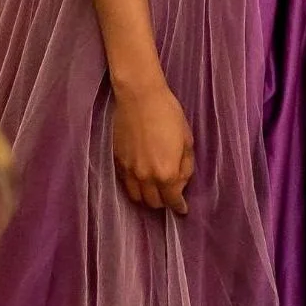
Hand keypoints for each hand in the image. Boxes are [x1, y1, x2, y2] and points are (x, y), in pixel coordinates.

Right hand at [112, 78, 194, 214]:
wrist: (139, 97)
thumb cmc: (169, 115)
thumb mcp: (187, 141)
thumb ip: (185, 167)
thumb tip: (180, 183)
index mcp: (166, 173)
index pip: (172, 201)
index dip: (179, 207)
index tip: (182, 208)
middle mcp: (145, 177)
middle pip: (153, 202)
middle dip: (164, 201)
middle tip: (169, 193)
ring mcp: (129, 170)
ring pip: (136, 197)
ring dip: (147, 197)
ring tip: (154, 189)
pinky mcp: (117, 161)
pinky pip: (125, 183)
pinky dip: (134, 186)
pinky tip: (140, 179)